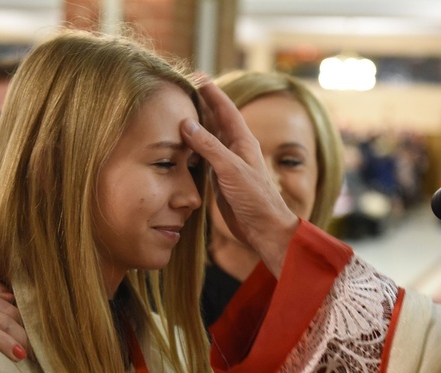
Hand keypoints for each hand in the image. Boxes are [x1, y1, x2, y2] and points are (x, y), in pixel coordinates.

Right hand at [180, 79, 298, 277]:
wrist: (263, 227)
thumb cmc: (255, 198)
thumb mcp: (231, 169)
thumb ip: (210, 147)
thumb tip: (187, 124)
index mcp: (243, 141)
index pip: (225, 109)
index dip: (212, 92)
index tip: (197, 76)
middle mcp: (234, 149)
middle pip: (215, 121)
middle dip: (200, 105)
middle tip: (182, 90)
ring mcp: (227, 164)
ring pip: (207, 139)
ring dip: (194, 127)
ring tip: (176, 114)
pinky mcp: (220, 179)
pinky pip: (203, 158)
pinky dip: (192, 150)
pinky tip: (181, 147)